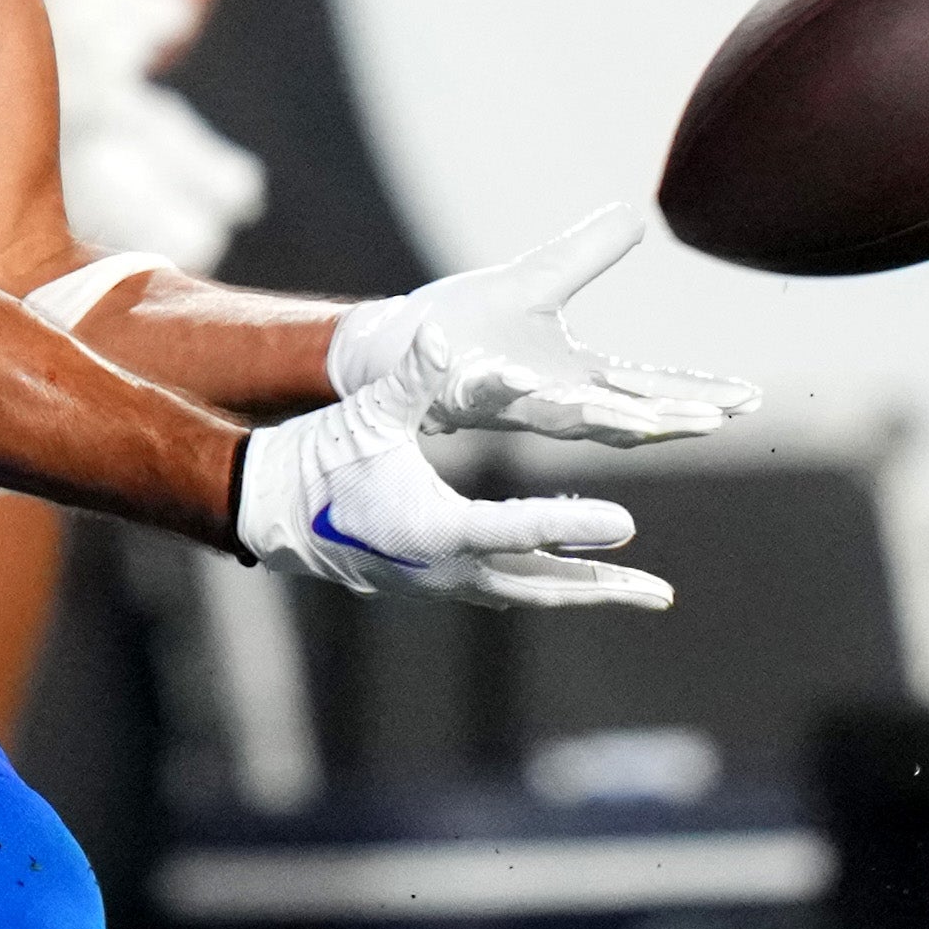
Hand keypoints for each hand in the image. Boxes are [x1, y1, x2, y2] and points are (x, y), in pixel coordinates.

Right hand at [232, 383, 668, 609]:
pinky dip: (548, 584)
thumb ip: (413, 377)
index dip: (574, 525)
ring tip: (640, 594)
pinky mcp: (435, 582)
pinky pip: (506, 589)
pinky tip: (579, 581)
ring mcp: (440, 583)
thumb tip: (444, 334)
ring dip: (584, 591)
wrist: (269, 510)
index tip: (626, 526)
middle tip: (658, 592)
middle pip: (540, 583)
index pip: (518, 529)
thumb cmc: (320, 457)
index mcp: (433, 528)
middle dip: (601, 586)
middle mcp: (444, 568)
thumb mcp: (369, 414)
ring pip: (528, 592)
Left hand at [326, 206, 760, 446]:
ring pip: (558, 417)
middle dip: (669, 419)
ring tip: (643, 420)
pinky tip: (522, 376)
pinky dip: (505, 386)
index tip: (748, 399)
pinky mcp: (457, 391)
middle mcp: (546, 400)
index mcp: (573, 378)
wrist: (394, 344)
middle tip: (717, 420)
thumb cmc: (467, 325)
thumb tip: (637, 217)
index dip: (698, 395)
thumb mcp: (539, 282)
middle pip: (620, 417)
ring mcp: (502, 401)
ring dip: (598, 417)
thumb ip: (587, 255)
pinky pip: (485, 392)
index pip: (650, 390)